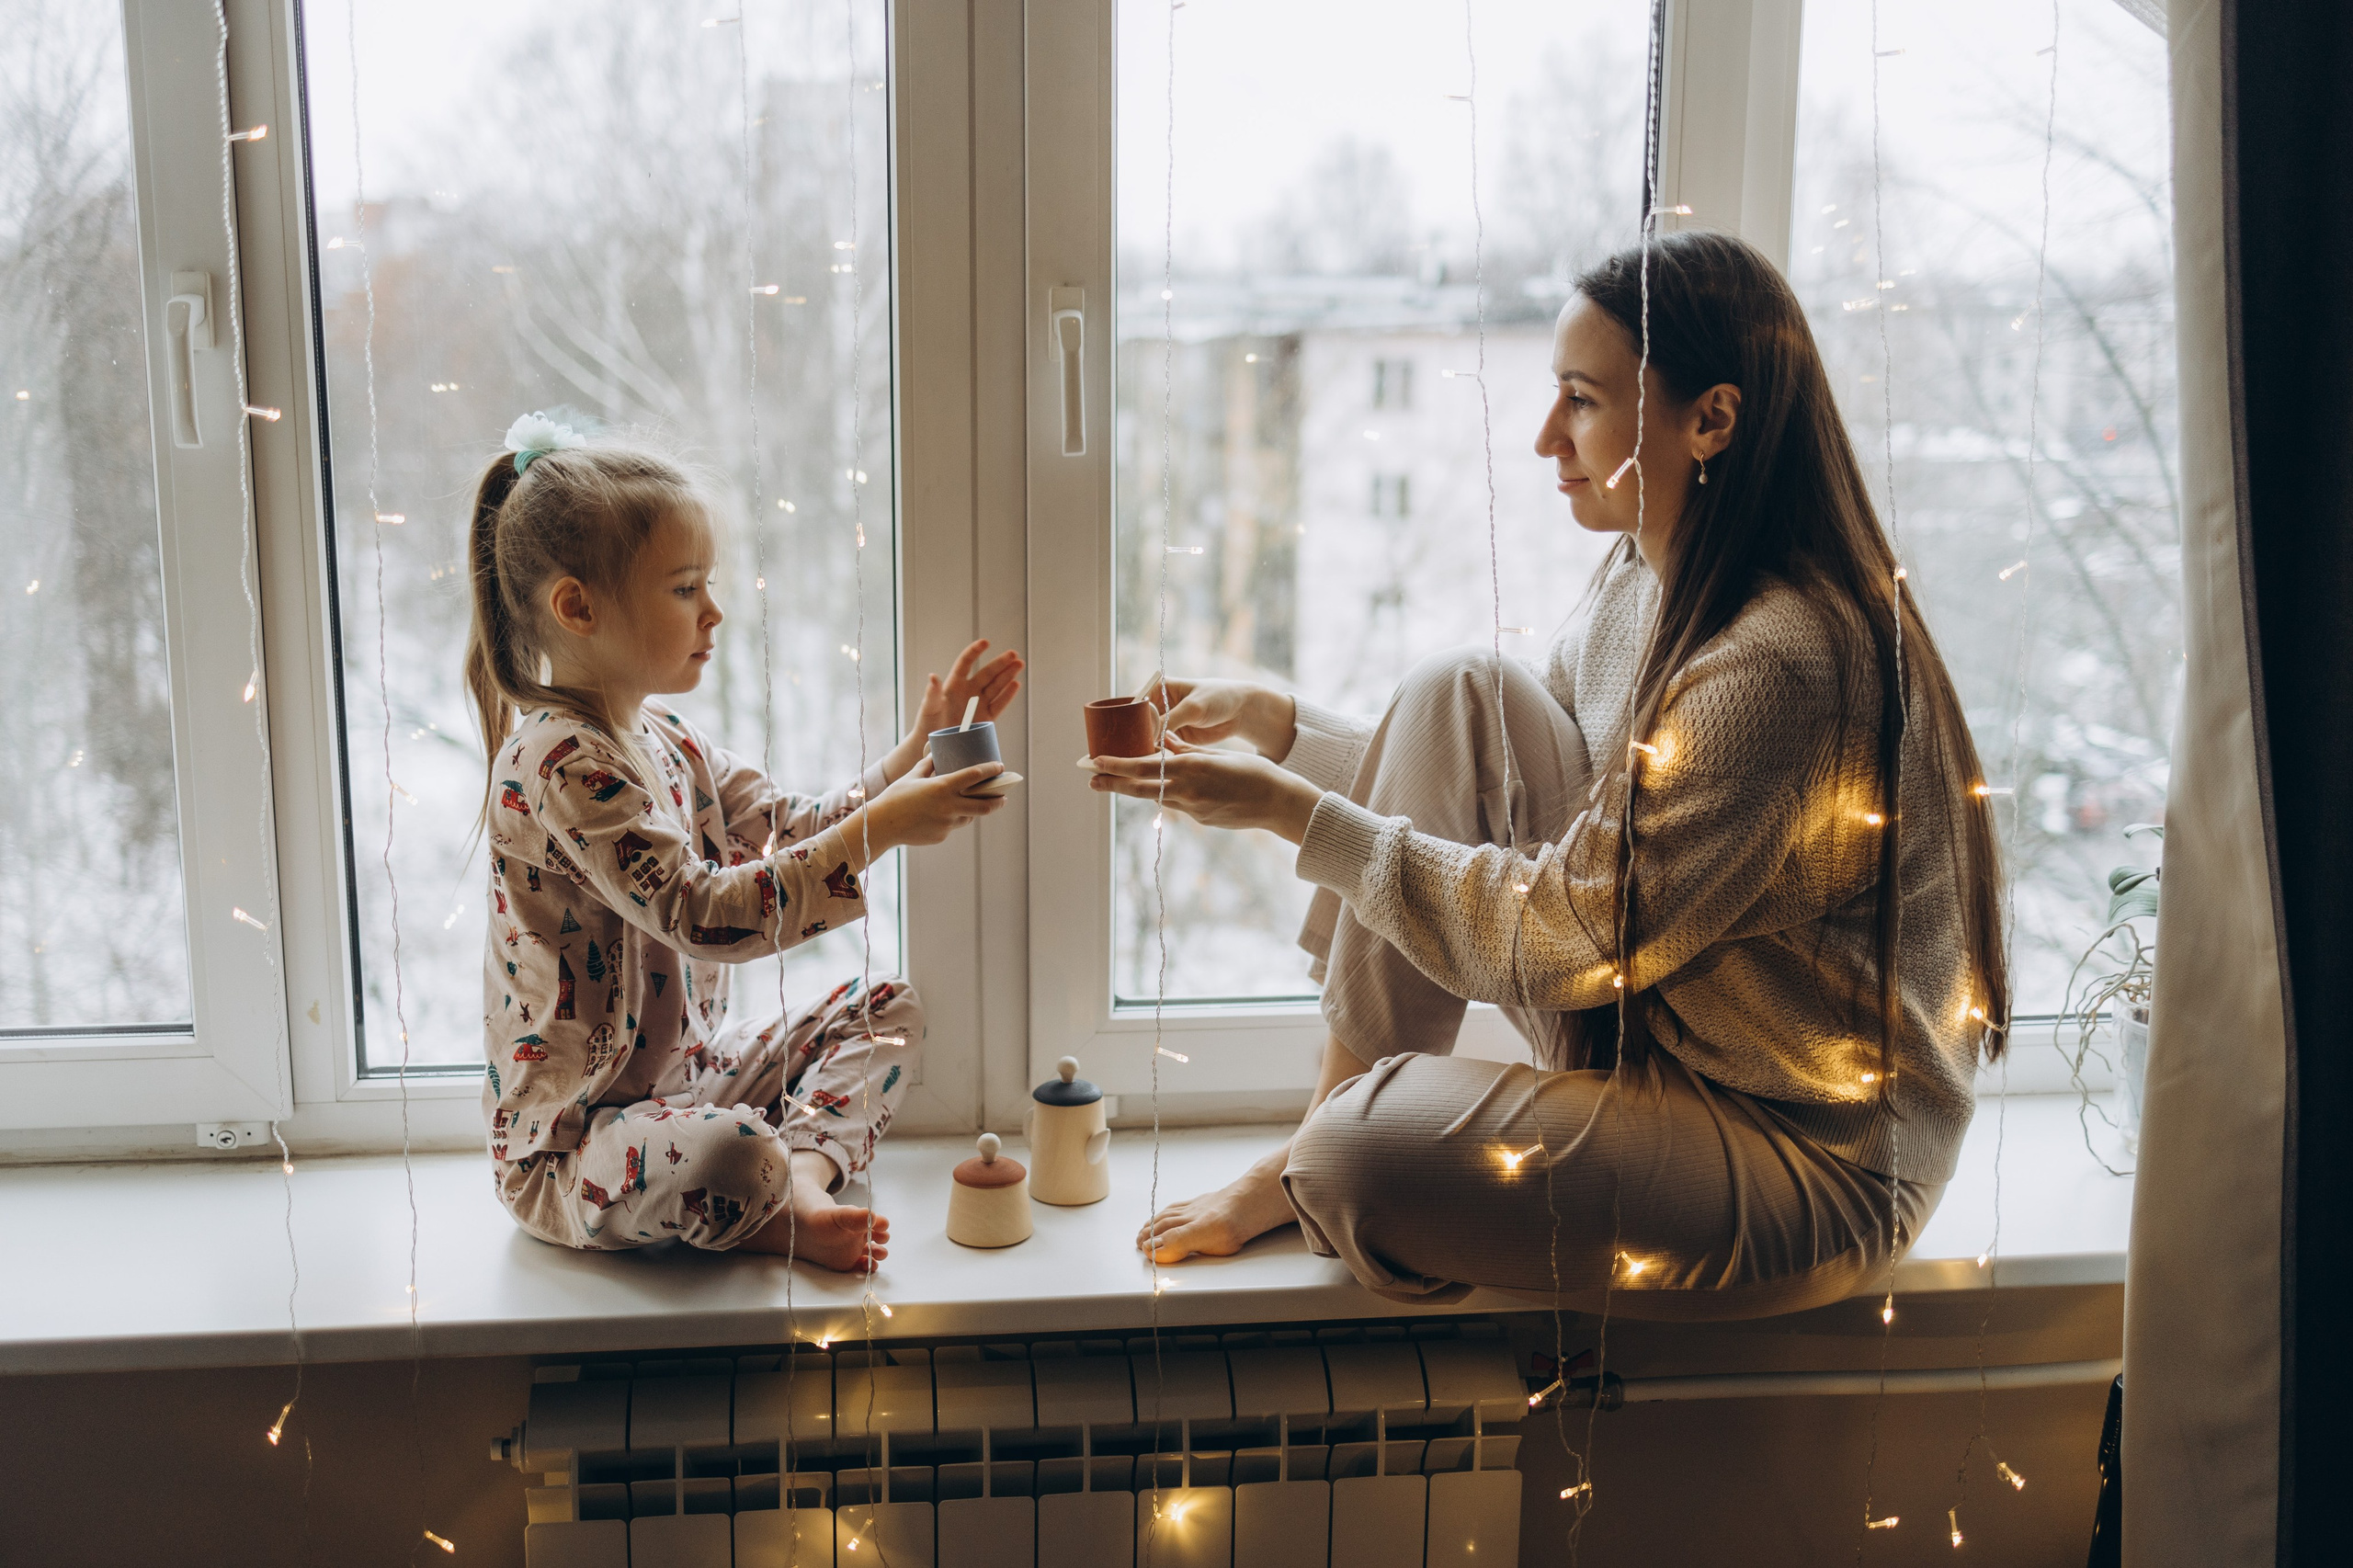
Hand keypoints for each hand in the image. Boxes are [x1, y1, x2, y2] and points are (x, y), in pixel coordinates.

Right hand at [864, 756, 1006, 849]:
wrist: (883, 825)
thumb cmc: (896, 797)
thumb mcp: (912, 776)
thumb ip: (927, 766)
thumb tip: (935, 754)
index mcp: (943, 787)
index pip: (975, 776)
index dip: (991, 770)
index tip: (1000, 767)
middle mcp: (949, 806)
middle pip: (984, 805)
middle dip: (998, 800)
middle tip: (1003, 797)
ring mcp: (947, 824)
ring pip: (969, 817)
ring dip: (973, 811)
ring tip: (972, 804)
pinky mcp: (942, 836)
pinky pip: (952, 826)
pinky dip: (951, 820)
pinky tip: (939, 817)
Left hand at [914, 638, 1024, 738]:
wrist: (935, 746)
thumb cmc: (928, 725)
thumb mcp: (928, 709)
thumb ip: (932, 694)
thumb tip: (933, 677)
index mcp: (953, 685)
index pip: (965, 663)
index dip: (975, 652)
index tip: (985, 642)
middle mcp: (968, 691)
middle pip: (987, 673)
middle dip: (1000, 663)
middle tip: (1013, 654)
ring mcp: (978, 704)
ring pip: (996, 686)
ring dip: (1008, 675)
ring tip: (1019, 664)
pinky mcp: (985, 718)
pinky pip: (999, 704)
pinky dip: (1007, 695)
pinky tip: (1016, 684)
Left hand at [1086, 739, 1321, 841]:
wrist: (1279, 804)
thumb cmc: (1253, 772)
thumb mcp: (1218, 754)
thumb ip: (1187, 750)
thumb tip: (1165, 741)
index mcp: (1191, 768)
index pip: (1144, 767)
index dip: (1117, 765)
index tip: (1097, 761)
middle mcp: (1187, 791)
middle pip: (1141, 788)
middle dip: (1113, 783)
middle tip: (1091, 781)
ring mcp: (1193, 809)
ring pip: (1156, 797)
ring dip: (1136, 790)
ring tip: (1113, 784)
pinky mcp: (1201, 819)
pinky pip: (1177, 804)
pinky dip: (1166, 795)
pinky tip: (1162, 789)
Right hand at [1134, 671, 1294, 757]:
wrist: (1241, 711)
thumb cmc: (1219, 698)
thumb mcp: (1193, 707)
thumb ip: (1170, 719)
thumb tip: (1148, 737)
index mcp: (1157, 688)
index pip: (1132, 704)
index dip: (1124, 721)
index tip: (1122, 737)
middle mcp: (1157, 705)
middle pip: (1134, 724)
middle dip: (1130, 738)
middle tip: (1125, 755)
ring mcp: (1164, 723)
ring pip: (1144, 738)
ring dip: (1140, 750)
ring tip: (1134, 764)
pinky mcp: (1173, 738)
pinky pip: (1158, 749)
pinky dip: (1154, 757)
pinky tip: (1151, 767)